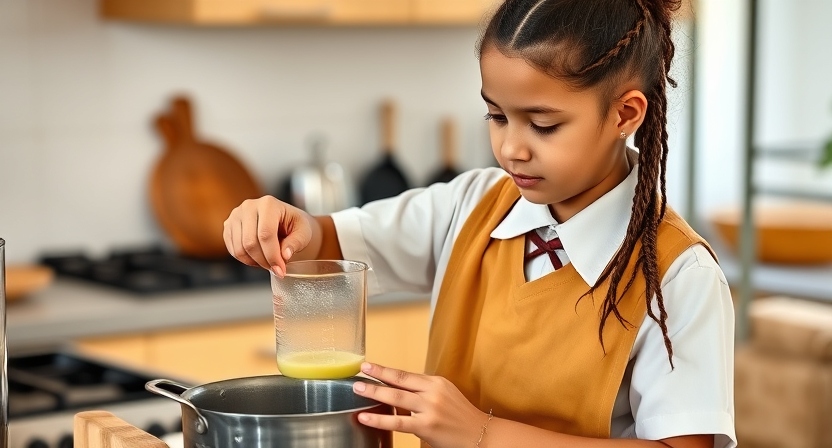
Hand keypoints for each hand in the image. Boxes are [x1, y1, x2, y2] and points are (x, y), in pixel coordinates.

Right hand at [223, 196, 313, 275]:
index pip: (265, 234)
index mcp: (269, 204)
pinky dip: (245, 260)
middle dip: (264, 261)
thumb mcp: (304, 232)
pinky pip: (233, 250)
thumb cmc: (295, 225)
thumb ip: (296, 243)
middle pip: (250, 242)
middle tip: (276, 269)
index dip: (272, 255)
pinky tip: (258, 258)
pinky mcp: (228, 226)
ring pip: (239, 248)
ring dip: (255, 262)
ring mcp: (236, 216)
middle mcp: (249, 206)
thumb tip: (284, 255)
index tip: (281, 269)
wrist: (285, 222)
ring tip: (269, 263)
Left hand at [353, 362, 487, 447]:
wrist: (481, 434)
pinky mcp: (427, 426)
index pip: (405, 374)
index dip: (385, 370)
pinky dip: (379, 419)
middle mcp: (433, 392)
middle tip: (359, 373)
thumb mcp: (445, 395)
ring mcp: (430, 409)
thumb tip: (397, 389)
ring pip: (396, 398)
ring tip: (358, 390)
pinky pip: (398, 422)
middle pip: (399, 381)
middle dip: (376, 376)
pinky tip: (366, 417)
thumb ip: (424, 391)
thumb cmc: (461, 417)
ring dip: (374, 393)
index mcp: (436, 382)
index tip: (369, 365)